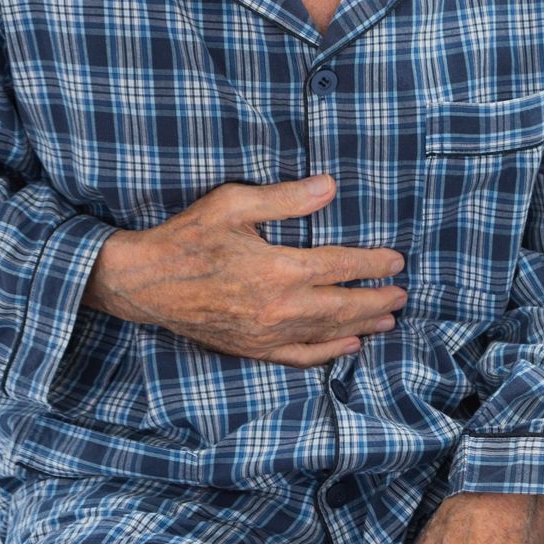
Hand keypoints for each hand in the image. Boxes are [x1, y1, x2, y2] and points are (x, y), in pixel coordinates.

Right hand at [81, 173, 405, 367]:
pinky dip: (327, 354)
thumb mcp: (234, 204)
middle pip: (343, 305)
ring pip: (326, 334)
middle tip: (402, 294)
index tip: (396, 262)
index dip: (373, 264)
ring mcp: (265, 333)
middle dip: (377, 300)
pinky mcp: (251, 348)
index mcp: (279, 269)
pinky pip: (298, 356)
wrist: (142, 284)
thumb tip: (329, 187)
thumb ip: (285, 198)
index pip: (341, 266)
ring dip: (361, 326)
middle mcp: (279, 307)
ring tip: (387, 321)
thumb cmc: (187, 238)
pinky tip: (347, 348)